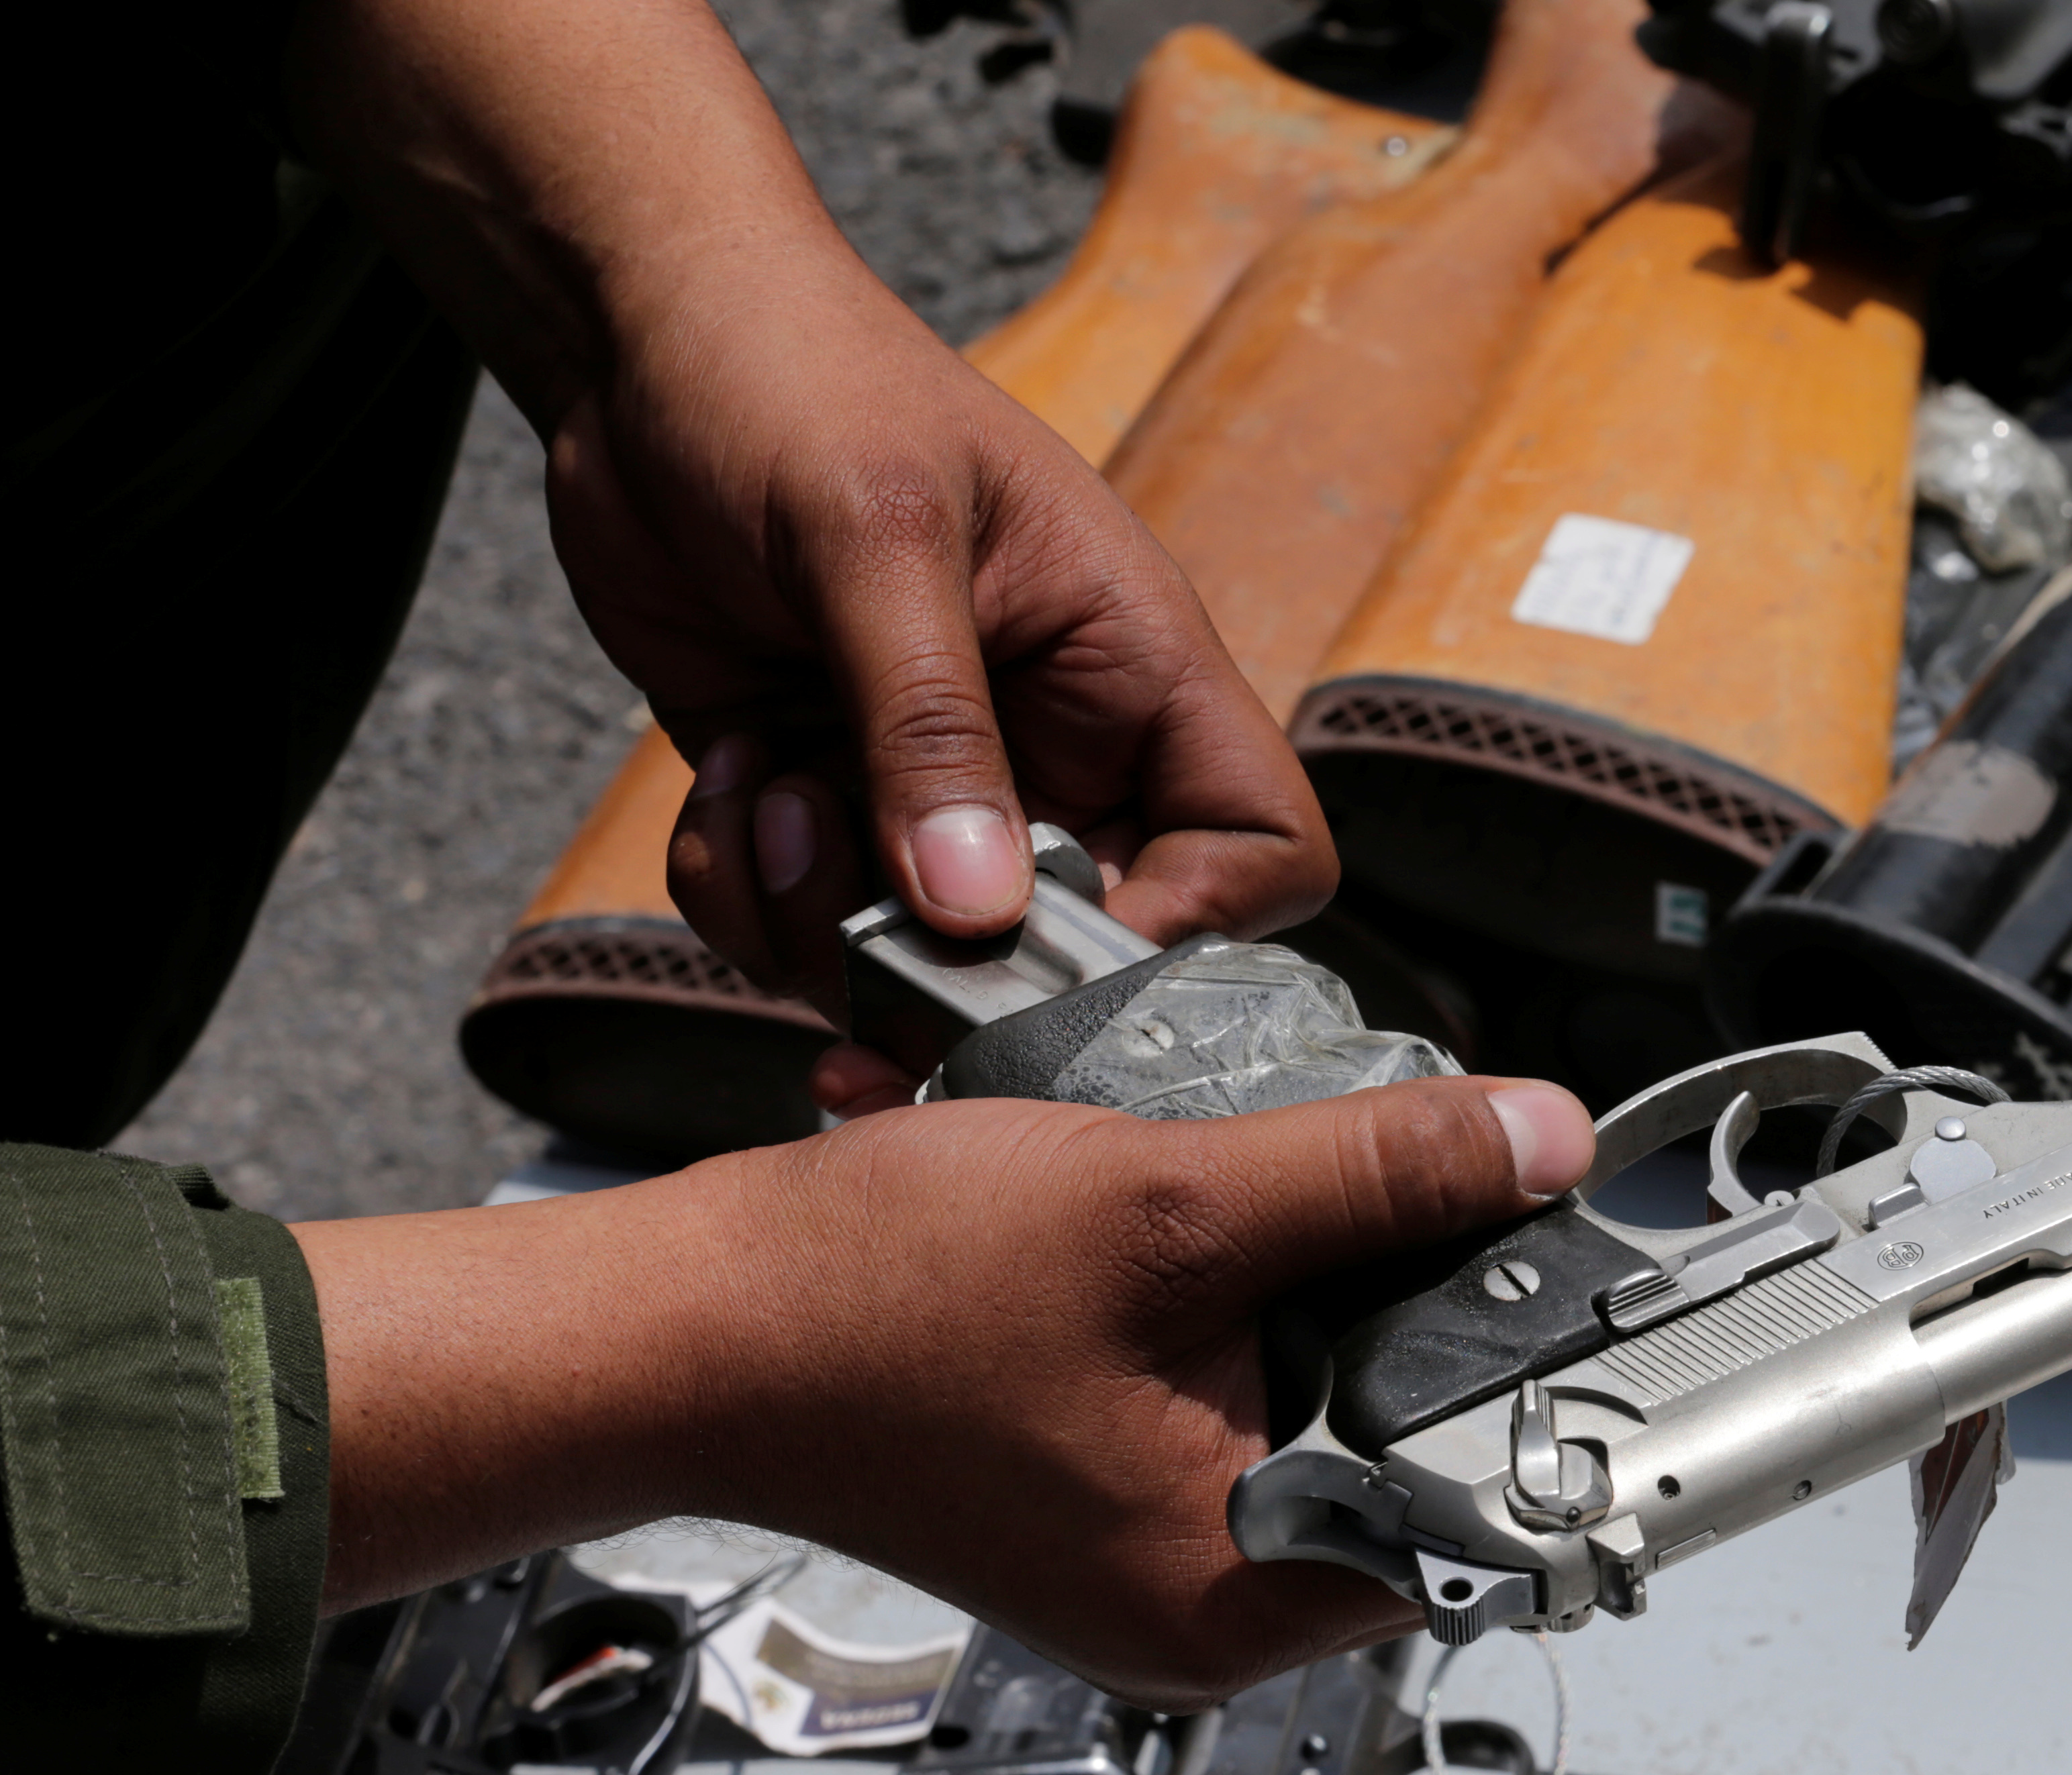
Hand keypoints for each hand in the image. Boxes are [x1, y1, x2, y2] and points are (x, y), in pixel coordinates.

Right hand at [297, 1077, 1595, 1708]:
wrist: (687, 1324)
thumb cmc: (873, 1297)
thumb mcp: (1166, 1202)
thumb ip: (1373, 1175)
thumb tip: (1541, 1143)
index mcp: (1237, 1591)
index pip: (1473, 1511)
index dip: (1529, 1377)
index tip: (1564, 1263)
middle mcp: (1204, 1610)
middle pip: (1404, 1459)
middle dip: (1425, 1319)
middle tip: (1436, 1193)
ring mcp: (1149, 1565)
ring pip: (1318, 1423)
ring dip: (1331, 1306)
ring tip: (1315, 1200)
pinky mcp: (1104, 1506)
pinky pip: (1235, 1415)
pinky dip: (1250, 1321)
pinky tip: (1225, 1234)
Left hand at [586, 261, 1334, 1018]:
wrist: (639, 335)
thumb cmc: (792, 377)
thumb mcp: (874, 532)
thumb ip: (930, 726)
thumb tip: (975, 911)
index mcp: (1133, 667)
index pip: (1261, 848)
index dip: (1193, 931)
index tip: (1056, 948)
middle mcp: (1055, 750)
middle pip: (1080, 950)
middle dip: (956, 971)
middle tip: (857, 945)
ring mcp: (937, 791)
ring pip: (923, 967)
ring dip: (820, 927)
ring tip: (768, 791)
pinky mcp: (827, 809)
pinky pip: (803, 933)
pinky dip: (745, 892)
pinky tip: (730, 777)